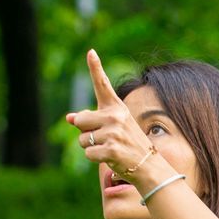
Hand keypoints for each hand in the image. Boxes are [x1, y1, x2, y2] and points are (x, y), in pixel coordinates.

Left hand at [66, 49, 163, 188]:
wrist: (149, 166)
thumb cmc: (128, 144)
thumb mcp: (112, 128)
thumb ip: (91, 120)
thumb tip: (69, 118)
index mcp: (116, 108)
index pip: (103, 84)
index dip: (95, 67)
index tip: (90, 51)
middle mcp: (115, 116)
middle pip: (80, 120)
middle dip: (86, 132)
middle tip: (105, 138)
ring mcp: (114, 132)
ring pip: (82, 139)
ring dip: (91, 147)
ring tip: (110, 148)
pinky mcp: (111, 149)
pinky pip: (88, 154)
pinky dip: (95, 158)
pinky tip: (110, 158)